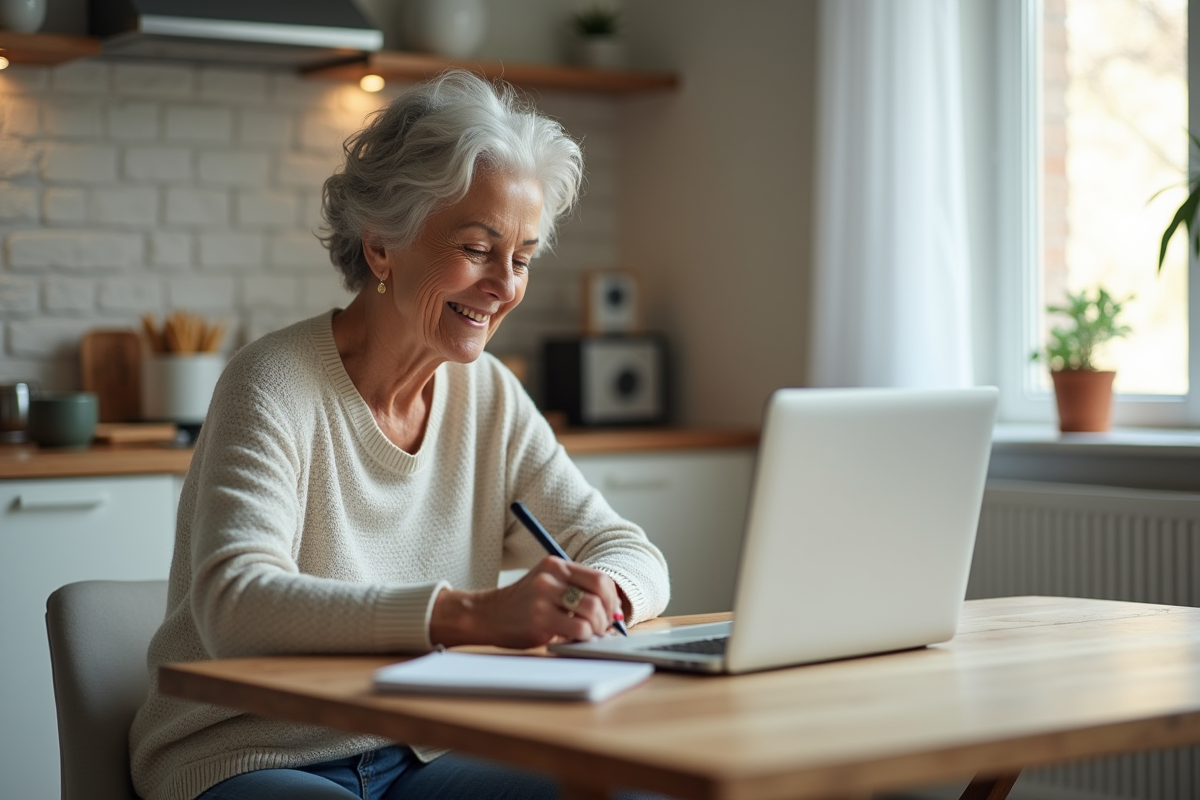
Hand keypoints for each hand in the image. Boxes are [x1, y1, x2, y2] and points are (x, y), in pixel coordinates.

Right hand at [430, 556, 621, 648]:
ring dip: (598, 627)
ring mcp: (544, 597)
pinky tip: (575, 639)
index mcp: (555, 565)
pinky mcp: (540, 619)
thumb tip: (613, 613)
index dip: (612, 598)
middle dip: (608, 612)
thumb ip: (575, 593)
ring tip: (589, 634)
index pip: (599, 577)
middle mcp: (550, 577)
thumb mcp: (547, 588)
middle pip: (600, 591)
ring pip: (592, 610)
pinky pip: (578, 628)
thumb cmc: (522, 606)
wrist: (486, 615)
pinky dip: (585, 636)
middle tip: (604, 626)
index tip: (611, 612)